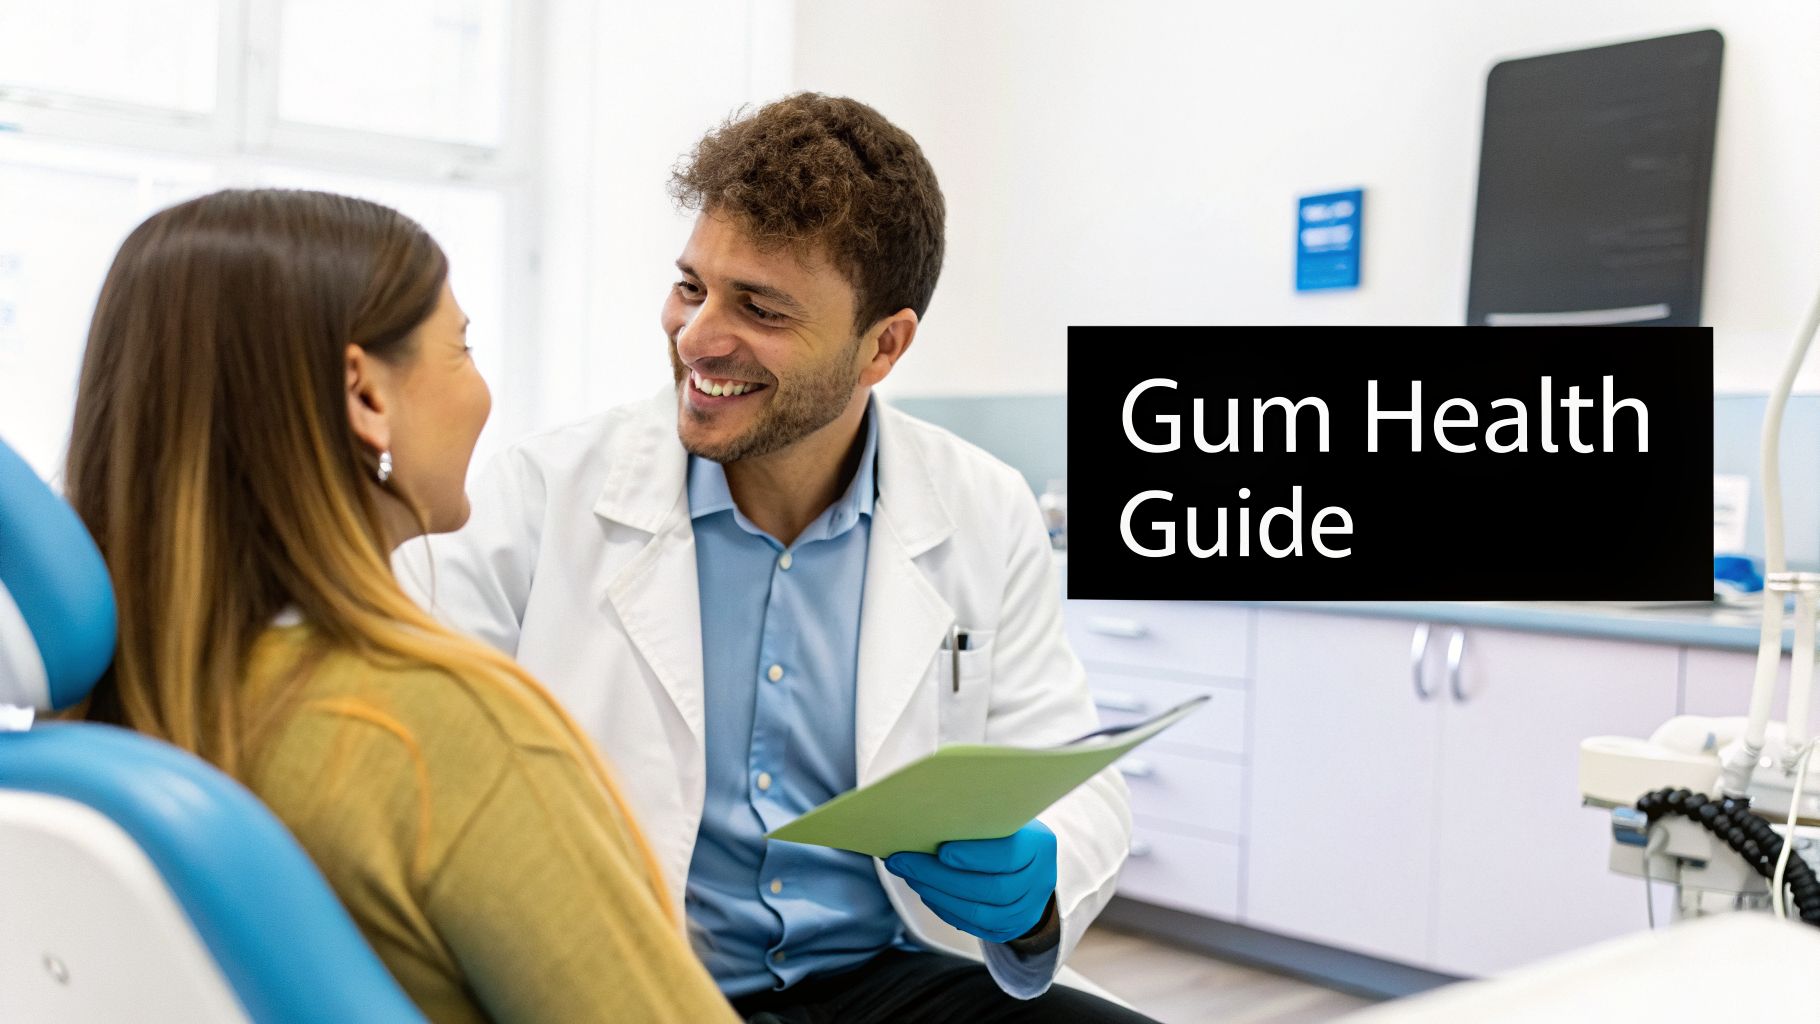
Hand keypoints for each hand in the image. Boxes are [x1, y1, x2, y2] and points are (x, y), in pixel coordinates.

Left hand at [884, 821, 1056, 943]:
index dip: (975, 855)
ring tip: (909, 876)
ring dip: (937, 894)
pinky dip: (945, 909)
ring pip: (980, 913)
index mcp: (1040, 846)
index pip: (1009, 855)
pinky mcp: (1008, 928)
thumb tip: (932, 815)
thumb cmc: (1006, 830)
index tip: (942, 850)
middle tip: (904, 861)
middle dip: (940, 876)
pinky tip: (925, 892)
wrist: (1029, 864)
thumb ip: (977, 818)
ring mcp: (1026, 910)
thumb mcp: (1002, 817)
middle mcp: (1039, 882)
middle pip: (991, 888)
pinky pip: (974, 926)